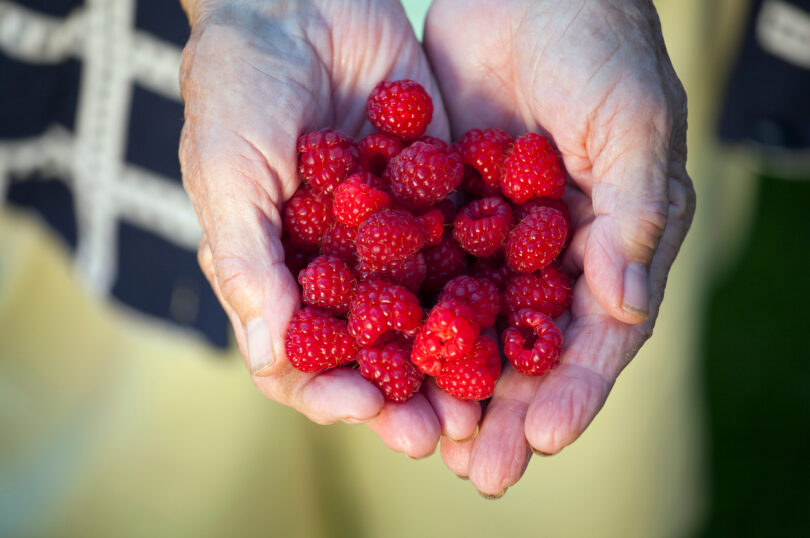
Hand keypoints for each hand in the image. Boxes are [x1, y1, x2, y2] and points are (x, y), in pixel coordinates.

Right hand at [179, 0, 478, 456]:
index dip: (332, 391)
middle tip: (445, 431)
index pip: (301, 357)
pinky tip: (517, 311)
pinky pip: (459, 249)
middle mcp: (336, 264)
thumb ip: (247, 262)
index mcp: (278, 271)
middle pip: (373, 351)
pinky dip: (483, 285)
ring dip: (453, 358)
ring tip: (488, 393)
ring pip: (424, 314)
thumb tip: (269, 356)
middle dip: (406, 394)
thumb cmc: (238, 84)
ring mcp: (386, 235)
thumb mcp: (227, 171)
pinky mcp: (432, 196)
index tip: (368, 409)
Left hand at [424, 0, 695, 494]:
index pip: (597, 333)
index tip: (548, 437)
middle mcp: (551, 251)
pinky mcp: (440, 209)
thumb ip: (634, 214)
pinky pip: (421, 274)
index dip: (575, 387)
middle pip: (528, 346)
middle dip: (506, 409)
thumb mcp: (630, 124)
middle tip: (482, 471)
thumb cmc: (598, 47)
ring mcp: (492, 235)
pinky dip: (404, 319)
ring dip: (450, 382)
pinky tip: (382, 360)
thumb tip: (624, 307)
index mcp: (611, 240)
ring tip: (426, 438)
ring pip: (469, 324)